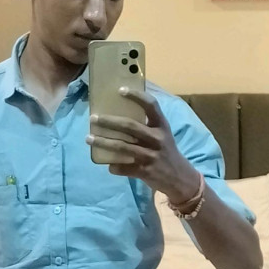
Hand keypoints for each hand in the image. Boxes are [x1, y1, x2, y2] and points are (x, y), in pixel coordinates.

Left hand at [87, 88, 199, 203]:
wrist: (180, 178)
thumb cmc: (166, 151)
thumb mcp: (162, 135)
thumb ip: (147, 125)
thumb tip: (119, 112)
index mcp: (162, 126)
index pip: (151, 105)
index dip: (136, 96)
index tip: (120, 90)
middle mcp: (157, 139)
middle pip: (130, 126)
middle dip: (109, 121)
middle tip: (93, 118)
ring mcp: (151, 156)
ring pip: (122, 147)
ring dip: (103, 142)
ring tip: (89, 138)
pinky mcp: (145, 171)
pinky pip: (123, 168)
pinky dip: (113, 166)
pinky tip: (107, 164)